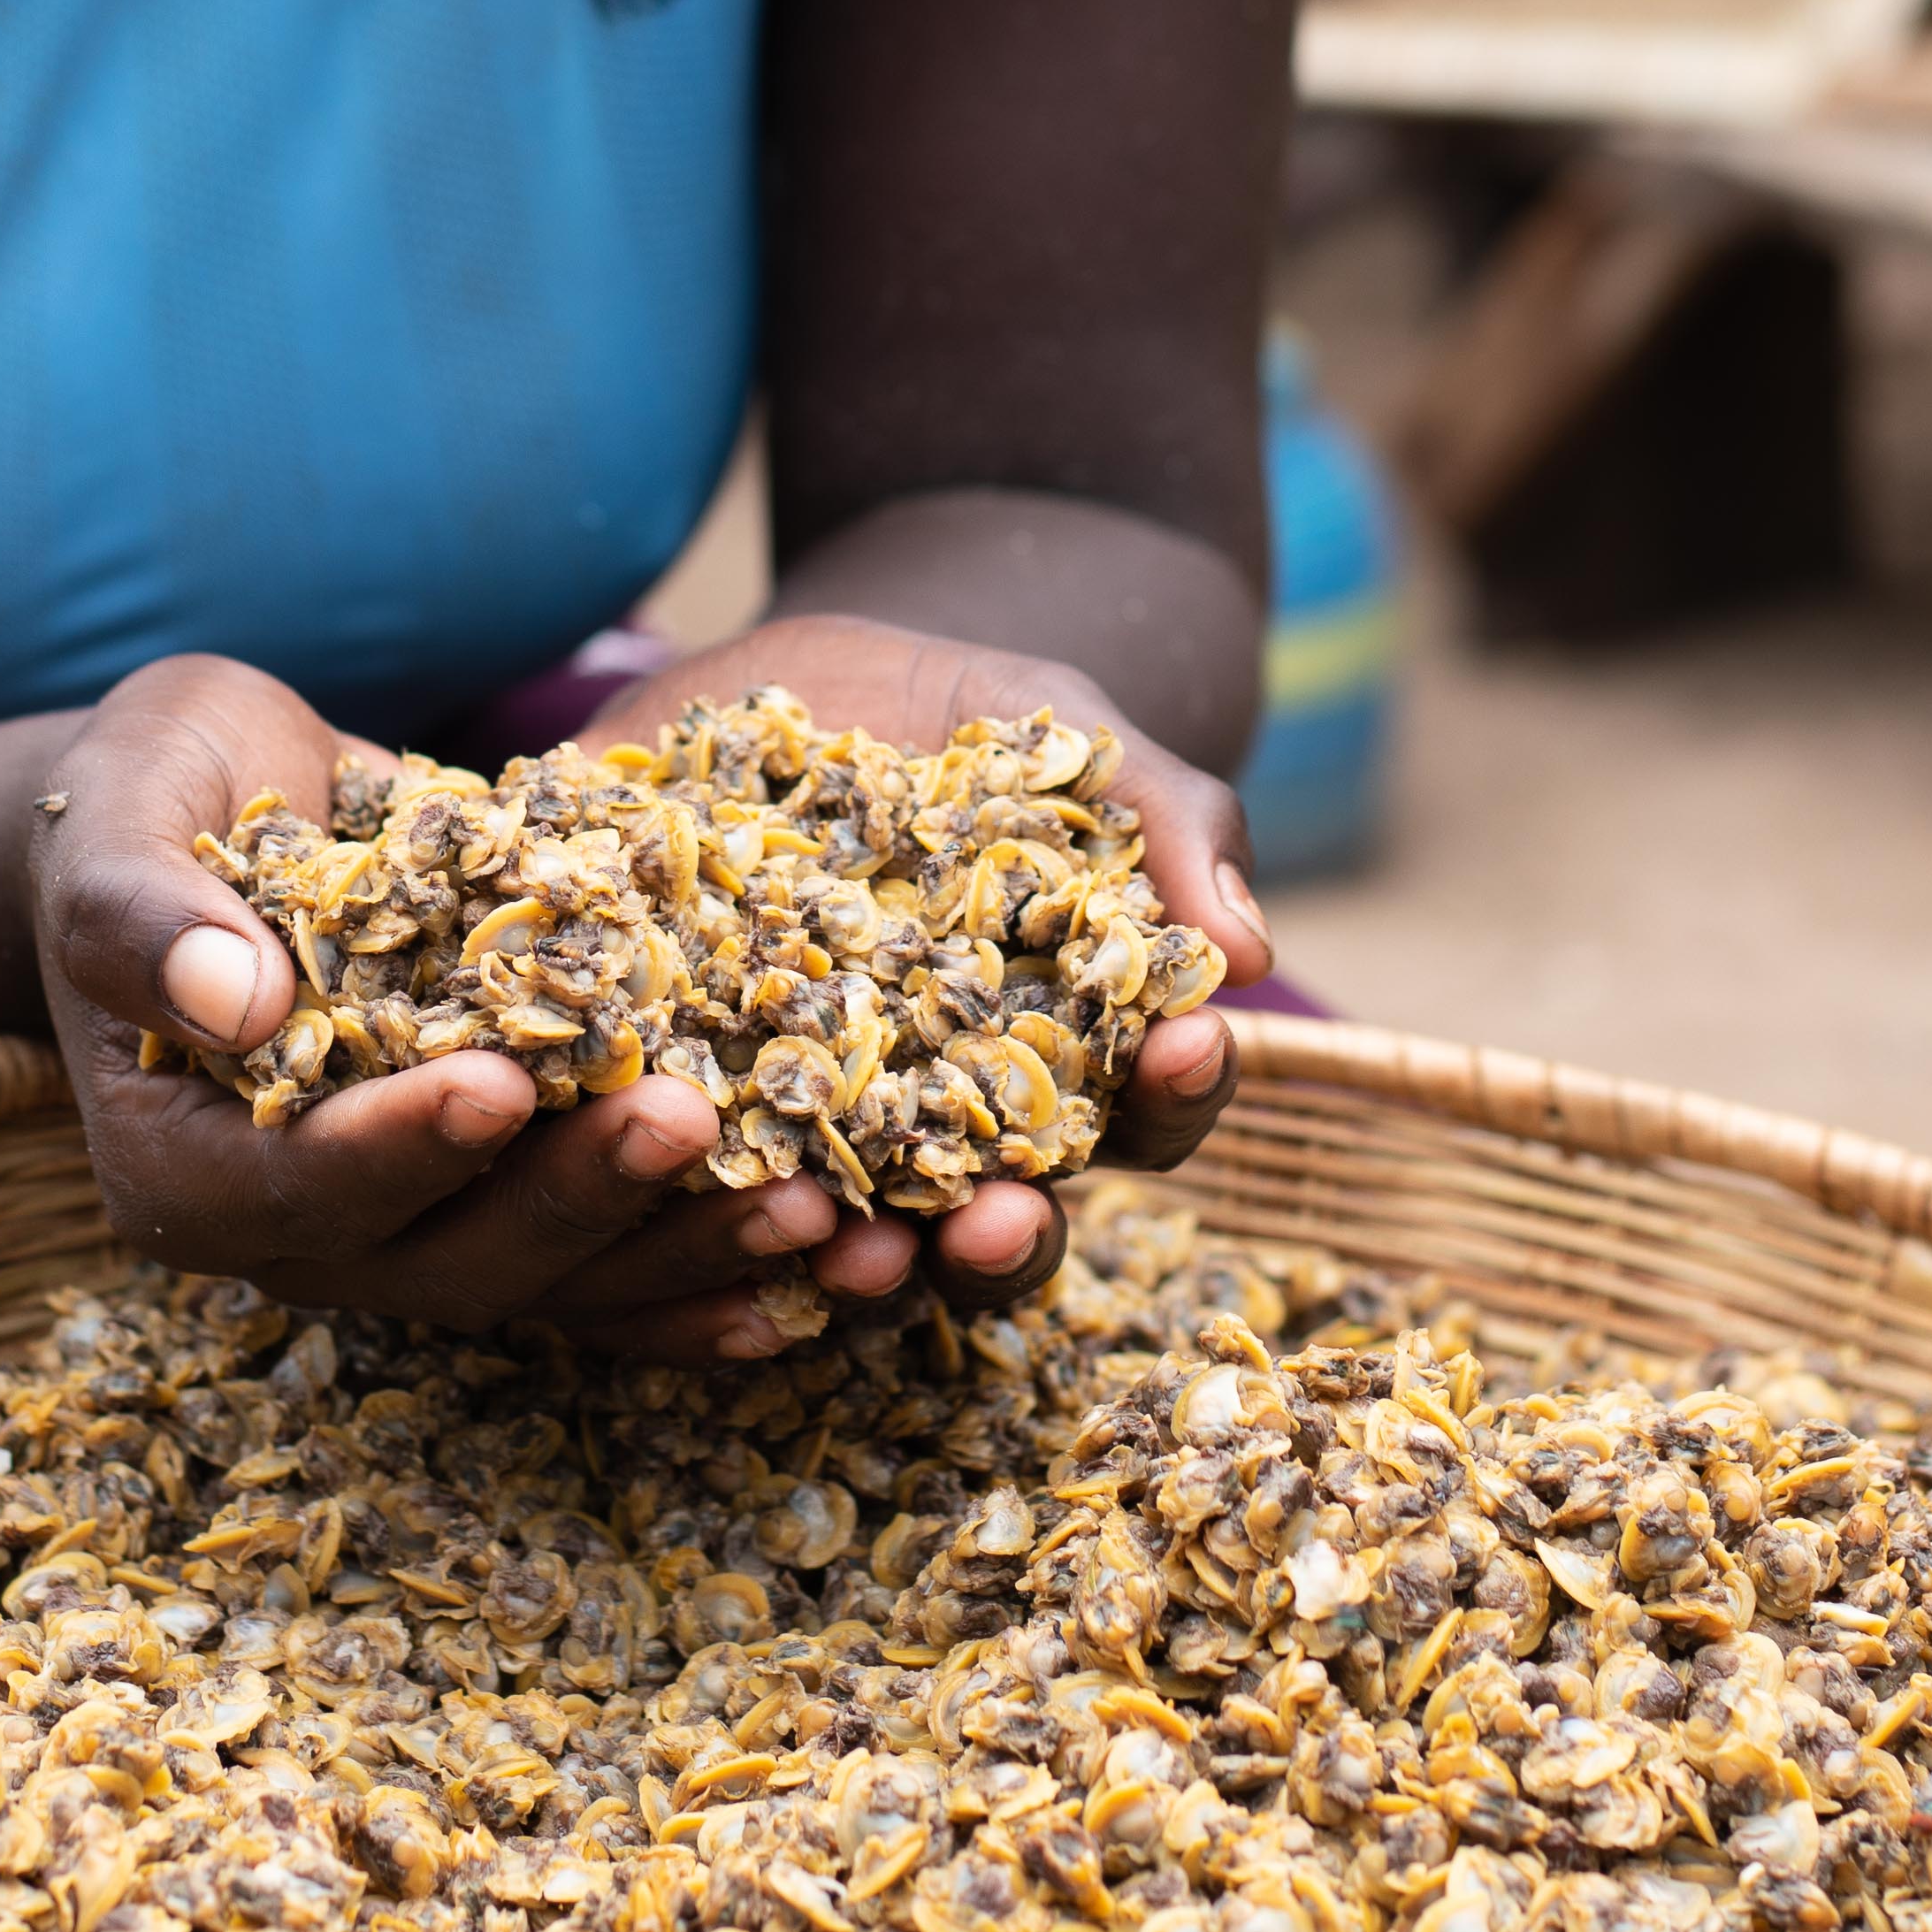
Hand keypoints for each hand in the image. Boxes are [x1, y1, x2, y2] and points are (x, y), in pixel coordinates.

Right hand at [25, 656, 866, 1358]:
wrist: (225, 807)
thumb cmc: (157, 790)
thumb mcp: (121, 808)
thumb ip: (142, 907)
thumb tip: (226, 1002)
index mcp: (182, 1160)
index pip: (292, 1185)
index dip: (396, 1147)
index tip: (498, 1080)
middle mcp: (296, 1234)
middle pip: (446, 1259)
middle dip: (574, 1194)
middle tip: (690, 1117)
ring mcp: (407, 1238)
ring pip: (552, 1285)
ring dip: (678, 1250)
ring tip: (808, 1200)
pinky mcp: (497, 1210)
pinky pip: (610, 1282)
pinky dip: (706, 1282)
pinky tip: (820, 1268)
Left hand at [564, 612, 1267, 1329]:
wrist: (793, 673)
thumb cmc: (967, 717)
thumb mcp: (1066, 739)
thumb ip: (1168, 826)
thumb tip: (1249, 950)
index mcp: (1062, 1060)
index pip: (1143, 1114)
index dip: (1176, 1094)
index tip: (1190, 1047)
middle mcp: (942, 1123)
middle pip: (993, 1223)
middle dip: (1003, 1240)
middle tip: (996, 1225)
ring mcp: (811, 1118)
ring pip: (842, 1233)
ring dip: (852, 1258)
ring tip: (850, 1244)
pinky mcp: (683, 1083)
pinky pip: (687, 1161)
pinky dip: (688, 1179)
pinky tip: (686, 1154)